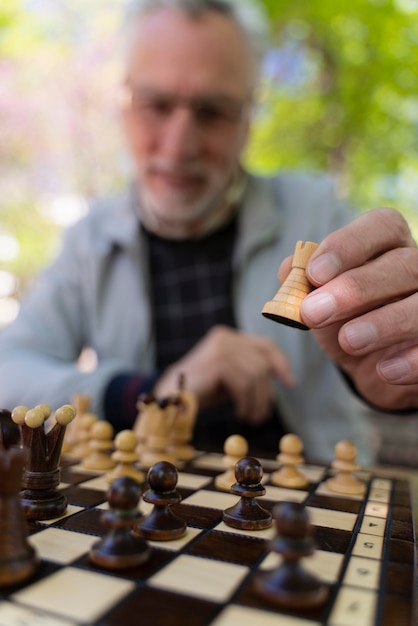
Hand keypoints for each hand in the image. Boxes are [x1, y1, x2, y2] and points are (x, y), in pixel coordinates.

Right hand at [153, 325, 294, 424]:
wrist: (170, 397)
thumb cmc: (200, 391)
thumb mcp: (230, 377)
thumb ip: (250, 371)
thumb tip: (281, 378)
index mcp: (228, 336)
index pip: (264, 345)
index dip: (281, 363)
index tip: (290, 384)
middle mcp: (225, 337)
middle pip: (262, 364)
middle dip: (266, 393)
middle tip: (261, 416)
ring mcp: (220, 346)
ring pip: (255, 375)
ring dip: (257, 402)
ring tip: (251, 418)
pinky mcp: (217, 360)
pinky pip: (244, 384)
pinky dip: (246, 402)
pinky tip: (241, 414)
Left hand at [281, 208, 417, 409]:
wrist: (372, 366)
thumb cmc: (344, 319)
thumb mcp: (318, 300)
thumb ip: (301, 282)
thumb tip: (289, 269)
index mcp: (389, 246)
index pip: (381, 226)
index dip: (348, 245)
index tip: (314, 273)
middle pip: (403, 265)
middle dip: (356, 289)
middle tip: (313, 312)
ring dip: (384, 323)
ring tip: (348, 340)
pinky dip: (411, 360)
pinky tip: (384, 370)